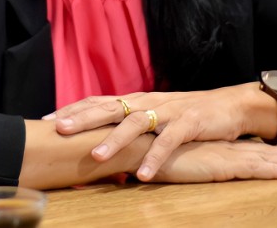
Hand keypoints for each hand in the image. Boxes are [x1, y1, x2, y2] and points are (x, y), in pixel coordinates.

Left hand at [50, 86, 259, 180]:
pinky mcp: (188, 123)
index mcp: (136, 100)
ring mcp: (168, 111)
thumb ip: (128, 125)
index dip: (73, 109)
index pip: (98, 101)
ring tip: (95, 156)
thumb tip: (97, 141)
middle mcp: (147, 102)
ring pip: (135, 124)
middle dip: (83, 119)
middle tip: (60, 130)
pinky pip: (168, 141)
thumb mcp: (153, 117)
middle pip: (109, 107)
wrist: (228, 105)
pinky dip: (155, 158)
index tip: (47, 120)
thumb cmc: (185, 115)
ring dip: (114, 140)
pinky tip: (143, 175)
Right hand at [152, 139, 276, 183]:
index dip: (270, 150)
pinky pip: (253, 168)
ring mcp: (223, 155)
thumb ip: (186, 159)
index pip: (249, 148)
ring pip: (264, 158)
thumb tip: (190, 164)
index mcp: (215, 146)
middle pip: (263, 151)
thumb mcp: (174, 157)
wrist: (139, 146)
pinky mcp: (219, 164)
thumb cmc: (150, 153)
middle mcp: (223, 148)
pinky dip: (273, 169)